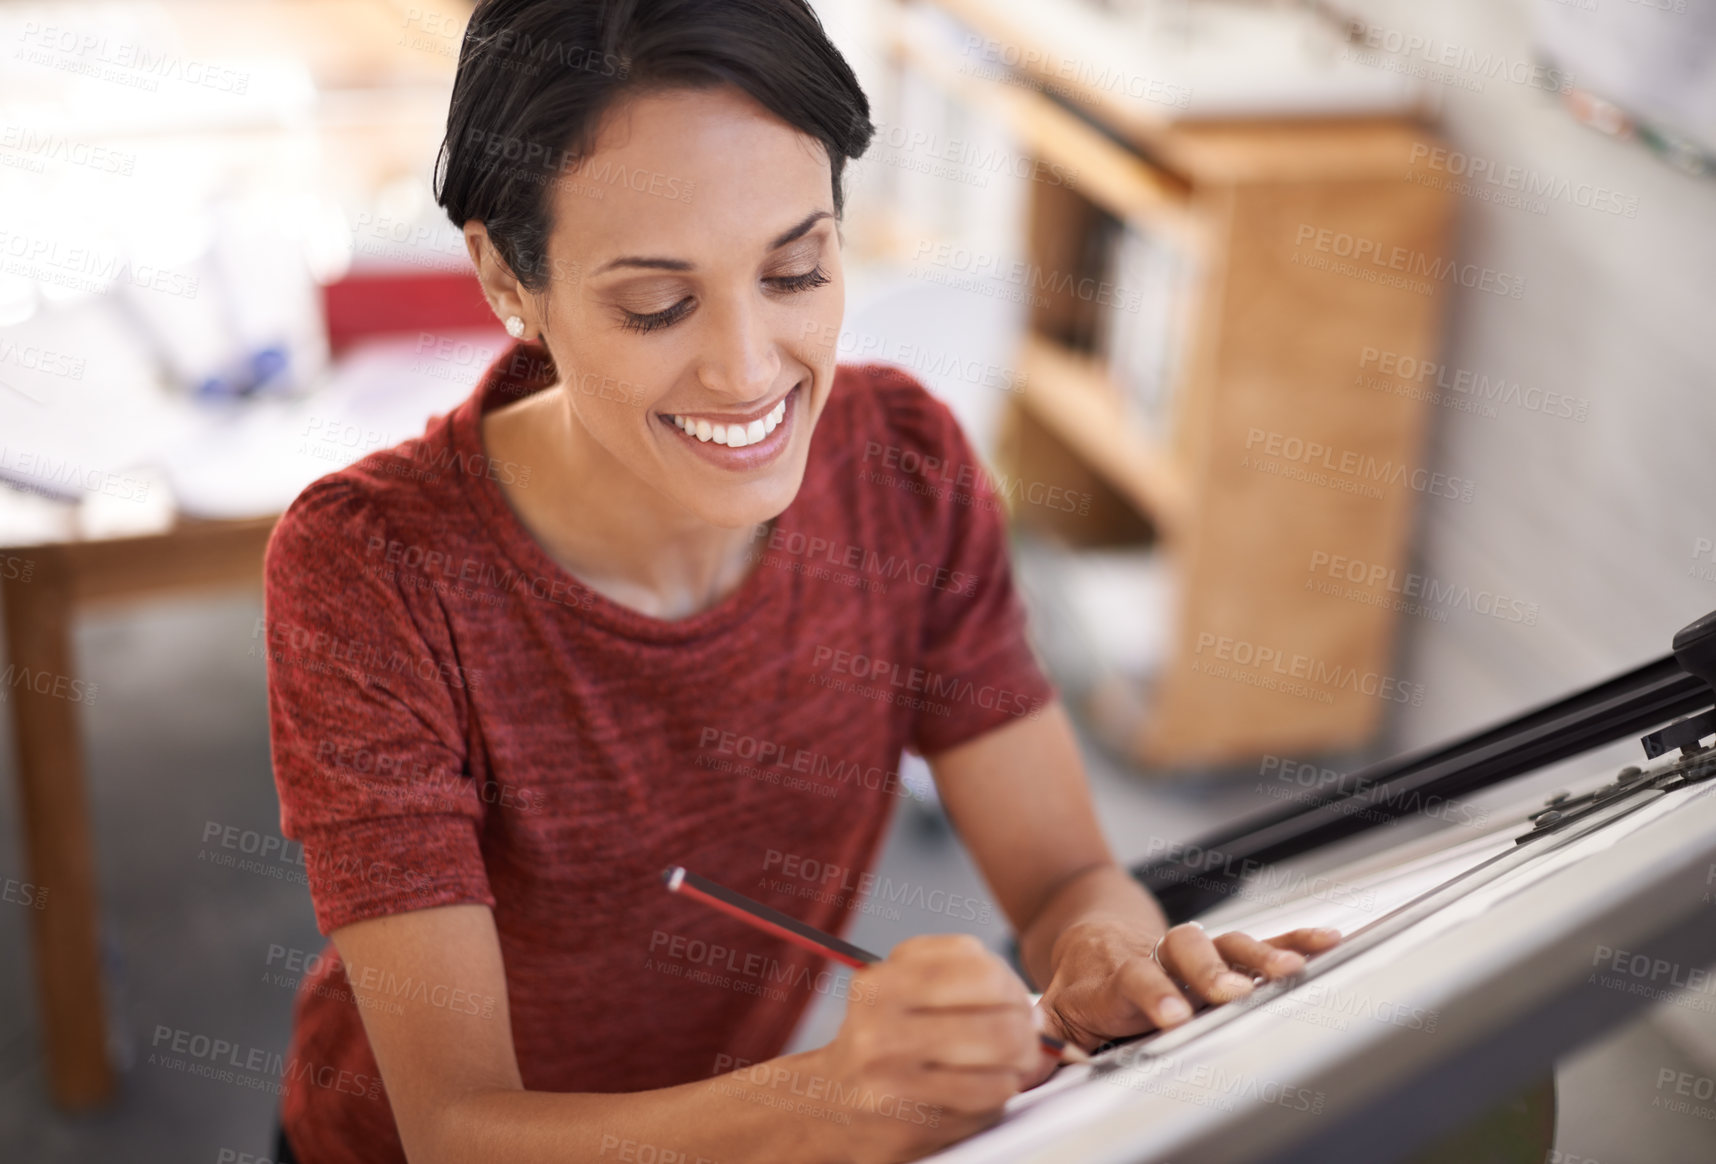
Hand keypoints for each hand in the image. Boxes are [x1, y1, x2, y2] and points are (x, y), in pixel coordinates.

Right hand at [808, 934, 1059, 1163]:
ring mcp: (896, 1084)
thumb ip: (957, 978)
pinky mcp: (912, 1126)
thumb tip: (1028, 1008)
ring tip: (1009, 1063)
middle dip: (1026, 1031)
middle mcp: (882, 1032)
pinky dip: (997, 1096)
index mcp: (881, 985)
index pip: (977, 967)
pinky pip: (986, 1107)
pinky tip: (982, 1089)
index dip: (1009, 982)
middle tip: (1024, 1036)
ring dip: (1018, 1068)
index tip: (1011, 996)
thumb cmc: (877, 1041)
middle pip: (999, 1024)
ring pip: (1001, 1071)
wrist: (827, 1103)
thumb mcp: (897, 987)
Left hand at [1030, 919, 1340, 1077]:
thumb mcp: (1053, 1010)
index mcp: (1112, 973)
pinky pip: (1259, 944)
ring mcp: (1190, 952)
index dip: (1152, 994)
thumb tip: (1026, 1054)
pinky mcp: (1219, 952)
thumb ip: (1047, 1034)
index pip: (1132, 979)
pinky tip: (1325, 944)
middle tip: (1232, 993)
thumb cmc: (1081, 987)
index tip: (1171, 1014)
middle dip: (1210, 973)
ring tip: (1290, 974)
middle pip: (1184, 954)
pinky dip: (1292, 943)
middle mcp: (1156, 954)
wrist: (1089, 937)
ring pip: (1224, 945)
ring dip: (1257, 959)